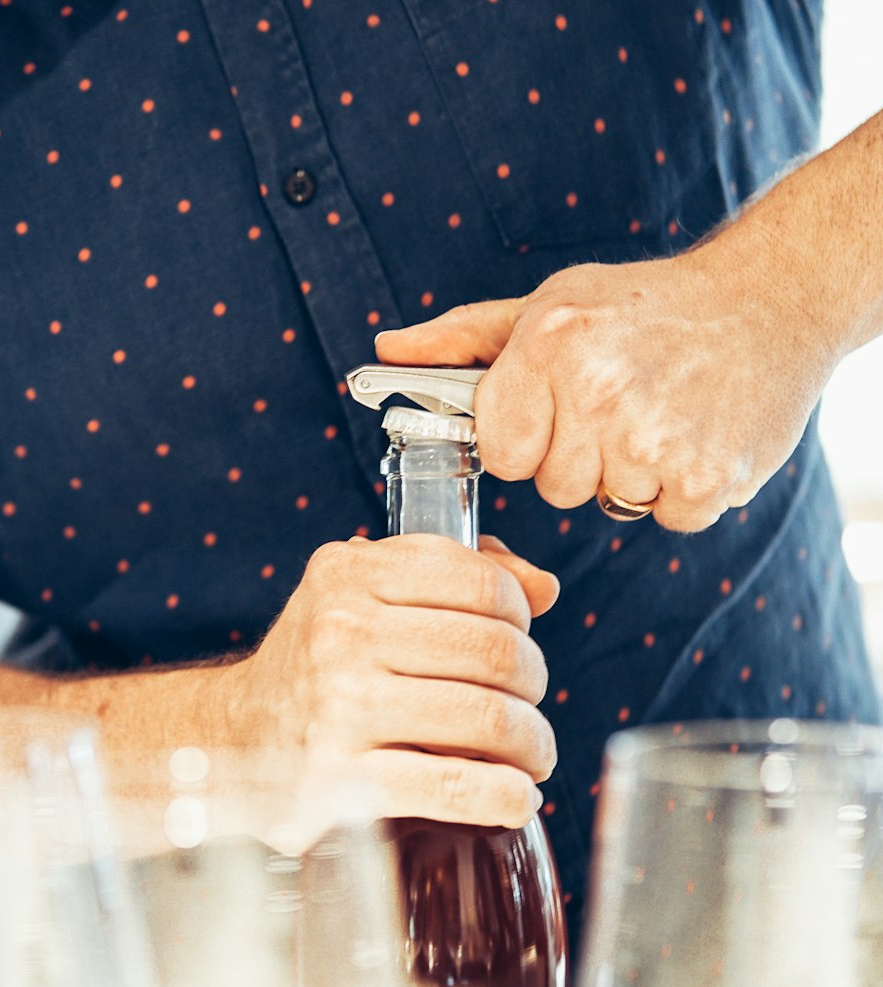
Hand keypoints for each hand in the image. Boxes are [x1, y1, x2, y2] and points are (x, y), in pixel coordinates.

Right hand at [229, 534, 558, 828]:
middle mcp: (340, 632)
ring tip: (531, 757)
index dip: (521, 615)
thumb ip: (449, 578)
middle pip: (495, 651)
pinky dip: (506, 796)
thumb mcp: (360, 597)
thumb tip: (544, 585)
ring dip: (532, 744)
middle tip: (529, 709)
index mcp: (348, 573)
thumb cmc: (313, 669)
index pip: (480, 580)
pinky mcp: (339, 781)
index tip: (518, 643)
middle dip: (533, 685)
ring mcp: (338, 707)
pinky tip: (517, 799)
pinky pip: (454, 785)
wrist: (227, 744)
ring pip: (487, 718)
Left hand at [376, 229, 836, 532]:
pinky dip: (682, 490)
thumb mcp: (551, 304)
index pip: (500, 450)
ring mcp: (652, 438)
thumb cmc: (646, 306)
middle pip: (553, 485)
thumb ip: (464, 341)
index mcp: (548, 346)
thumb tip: (385, 351)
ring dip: (634, 472)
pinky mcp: (702, 478)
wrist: (771, 298)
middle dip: (583, 455)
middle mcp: (596, 391)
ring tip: (666, 412)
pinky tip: (698, 435)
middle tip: (625, 403)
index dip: (529, 438)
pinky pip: (665, 518)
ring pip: (609, 501)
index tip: (562, 409)